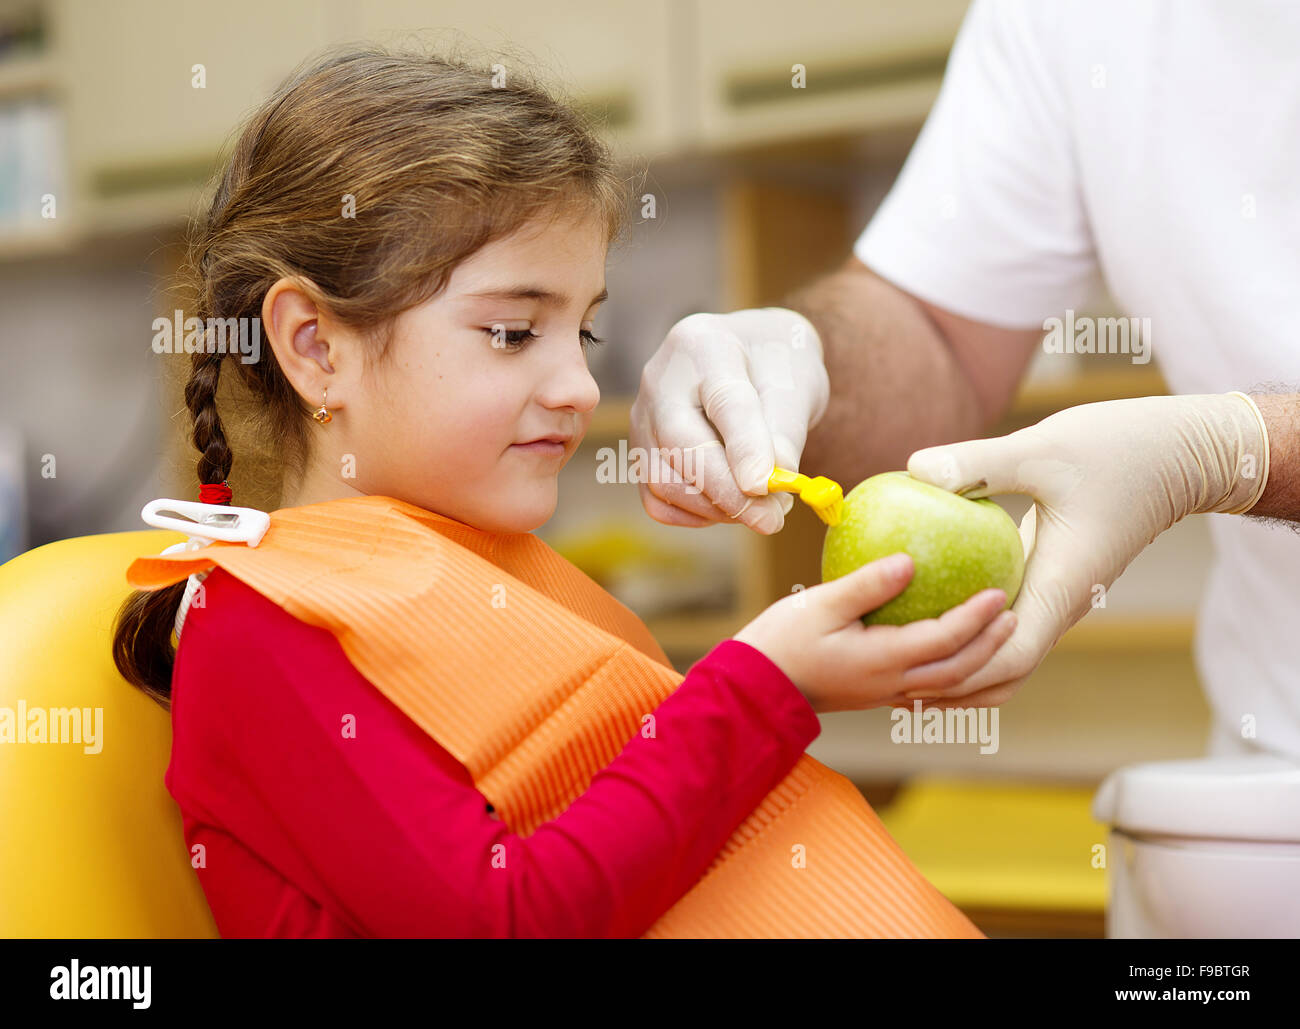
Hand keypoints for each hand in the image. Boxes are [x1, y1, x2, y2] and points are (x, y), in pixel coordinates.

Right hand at [629, 308, 829, 533]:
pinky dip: (696, 514)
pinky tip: (730, 507)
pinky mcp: (640, 453)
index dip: (744, 448)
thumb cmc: (776, 363)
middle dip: (727, 491)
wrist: (751, 357)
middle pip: (680, 444)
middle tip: (771, 519)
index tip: (763, 487)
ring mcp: (643, 418)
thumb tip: (768, 487)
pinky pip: (658, 500)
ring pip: (664, 480)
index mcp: (704, 344)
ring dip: (715, 507)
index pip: (724, 401)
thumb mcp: (797, 383)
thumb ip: (785, 432)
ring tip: (761, 508)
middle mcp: (660, 380)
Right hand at [732, 553, 1017, 713]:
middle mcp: (891, 684)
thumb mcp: (819, 605)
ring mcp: (884, 694)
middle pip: (958, 671)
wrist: (752, 691)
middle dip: (991, 645)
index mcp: (881, 661)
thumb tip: (909, 561)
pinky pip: (928, 689)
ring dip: (978, 661)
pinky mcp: (875, 694)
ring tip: (996, 633)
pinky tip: (955, 654)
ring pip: (947, 685)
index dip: (976, 618)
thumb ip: (866, 585)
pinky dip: (953, 673)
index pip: (944, 640)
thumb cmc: (780, 643)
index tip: (999, 591)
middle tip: (1014, 613)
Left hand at [899, 391, 1269, 707]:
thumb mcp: (1046, 449)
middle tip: (882, 679)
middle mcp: (1059, 604)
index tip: (904, 670)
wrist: (1181, 454)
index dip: (956, 673)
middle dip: (946, 684)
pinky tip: (921, 601)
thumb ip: (982, 463)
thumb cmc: (1119, 447)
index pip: (1007, 657)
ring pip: (1003, 653)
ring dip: (956, 663)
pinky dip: (965, 624)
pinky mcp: (1049, 578)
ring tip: (895, 656)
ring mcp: (1055, 595)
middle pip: (999, 673)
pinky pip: (1003, 617)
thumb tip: (914, 470)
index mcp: (1060, 588)